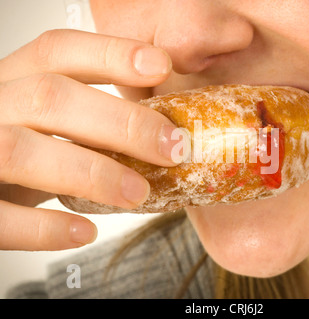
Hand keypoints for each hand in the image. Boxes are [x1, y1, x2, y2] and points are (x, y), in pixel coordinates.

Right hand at [0, 29, 173, 249]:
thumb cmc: (21, 157)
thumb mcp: (45, 126)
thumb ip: (87, 120)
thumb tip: (164, 133)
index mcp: (13, 83)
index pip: (56, 51)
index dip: (110, 53)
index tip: (162, 65)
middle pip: (49, 97)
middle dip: (121, 122)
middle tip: (172, 148)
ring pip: (20, 151)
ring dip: (92, 173)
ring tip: (138, 193)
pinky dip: (45, 227)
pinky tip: (85, 232)